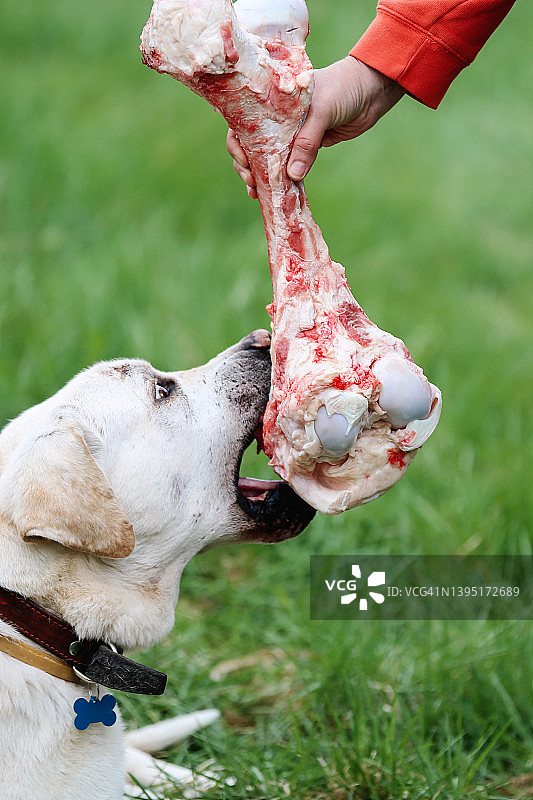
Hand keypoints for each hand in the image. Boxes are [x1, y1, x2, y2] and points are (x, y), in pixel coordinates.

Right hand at [227, 56, 403, 196]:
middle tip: (251, 182)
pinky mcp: (307, 145)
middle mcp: (277, 117)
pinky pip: (289, 164)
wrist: (371, 90)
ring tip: (257, 192)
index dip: (237, 142)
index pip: (244, 121)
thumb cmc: (342, 88)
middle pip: (251, 143)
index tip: (244, 161)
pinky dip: (282, 178)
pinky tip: (277, 191)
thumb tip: (292, 176)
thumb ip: (307, 143)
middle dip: (246, 164)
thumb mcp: (321, 112)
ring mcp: (291, 132)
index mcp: (273, 100)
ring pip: (269, 156)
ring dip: (261, 175)